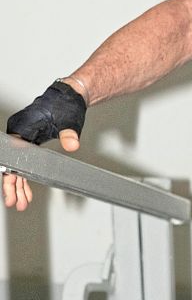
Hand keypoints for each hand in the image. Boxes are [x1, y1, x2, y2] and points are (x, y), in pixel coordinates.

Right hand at [3, 81, 85, 210]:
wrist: (70, 95)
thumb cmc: (66, 104)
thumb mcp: (69, 122)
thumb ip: (68, 135)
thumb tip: (72, 144)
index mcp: (22, 127)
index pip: (12, 158)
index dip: (11, 178)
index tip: (11, 192)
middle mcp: (18, 132)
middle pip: (11, 165)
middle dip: (13, 187)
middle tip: (17, 203)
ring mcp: (22, 136)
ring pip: (16, 165)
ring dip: (19, 185)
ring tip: (22, 202)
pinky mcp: (28, 139)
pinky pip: (23, 161)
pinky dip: (25, 175)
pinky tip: (27, 191)